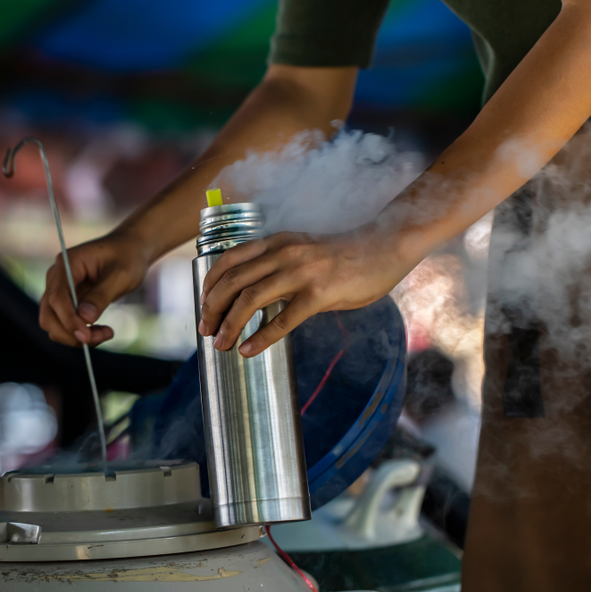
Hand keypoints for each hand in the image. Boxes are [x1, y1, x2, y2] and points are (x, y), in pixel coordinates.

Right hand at [39, 230, 150, 346]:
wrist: (130, 250)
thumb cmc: (127, 257)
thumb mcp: (121, 275)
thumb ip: (102, 296)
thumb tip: (85, 319)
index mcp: (67, 263)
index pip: (57, 297)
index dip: (68, 319)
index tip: (86, 335)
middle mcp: (57, 277)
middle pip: (48, 314)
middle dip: (70, 332)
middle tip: (101, 337)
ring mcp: (59, 290)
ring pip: (53, 323)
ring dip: (75, 336)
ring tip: (105, 334)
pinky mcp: (67, 302)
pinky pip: (65, 324)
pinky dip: (79, 333)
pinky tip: (102, 331)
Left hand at [197, 229, 411, 356]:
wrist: (387, 246)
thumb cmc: (346, 256)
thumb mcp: (304, 252)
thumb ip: (279, 267)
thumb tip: (255, 298)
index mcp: (277, 242)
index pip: (229, 260)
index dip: (209, 286)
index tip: (203, 307)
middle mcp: (283, 253)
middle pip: (232, 280)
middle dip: (212, 308)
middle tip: (205, 330)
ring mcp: (301, 272)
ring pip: (250, 298)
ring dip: (230, 324)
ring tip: (221, 344)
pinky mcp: (320, 293)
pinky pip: (283, 319)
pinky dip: (261, 337)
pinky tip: (248, 350)